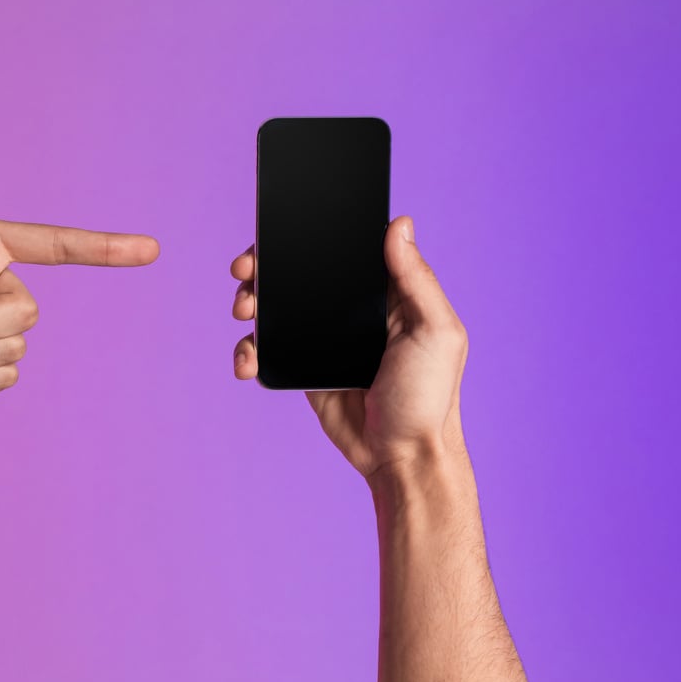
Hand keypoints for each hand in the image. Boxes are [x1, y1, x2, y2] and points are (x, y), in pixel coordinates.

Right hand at [230, 217, 468, 479]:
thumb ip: (417, 278)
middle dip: (265, 269)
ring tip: (244, 312)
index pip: (342, 251)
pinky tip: (247, 360)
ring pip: (277, 308)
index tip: (278, 235)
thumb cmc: (431, 398)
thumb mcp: (436, 331)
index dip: (308, 238)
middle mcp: (352, 310)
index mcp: (387, 292)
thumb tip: (400, 224)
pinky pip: (268, 349)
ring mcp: (324, 339)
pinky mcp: (303, 368)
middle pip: (299, 274)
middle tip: (246, 274)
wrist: (401, 458)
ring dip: (251, 303)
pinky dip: (250, 349)